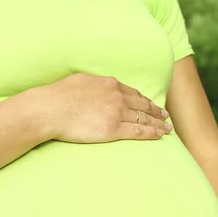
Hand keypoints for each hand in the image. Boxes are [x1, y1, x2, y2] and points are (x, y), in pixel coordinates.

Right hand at [40, 73, 172, 143]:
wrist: (50, 109)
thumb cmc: (58, 96)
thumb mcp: (80, 81)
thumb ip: (94, 84)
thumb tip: (96, 87)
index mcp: (109, 84)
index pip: (133, 93)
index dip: (145, 100)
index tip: (151, 105)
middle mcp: (117, 96)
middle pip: (143, 105)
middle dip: (156, 111)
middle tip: (165, 116)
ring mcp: (116, 113)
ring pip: (143, 118)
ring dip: (158, 123)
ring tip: (167, 128)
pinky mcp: (113, 129)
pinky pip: (138, 131)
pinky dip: (151, 133)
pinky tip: (159, 135)